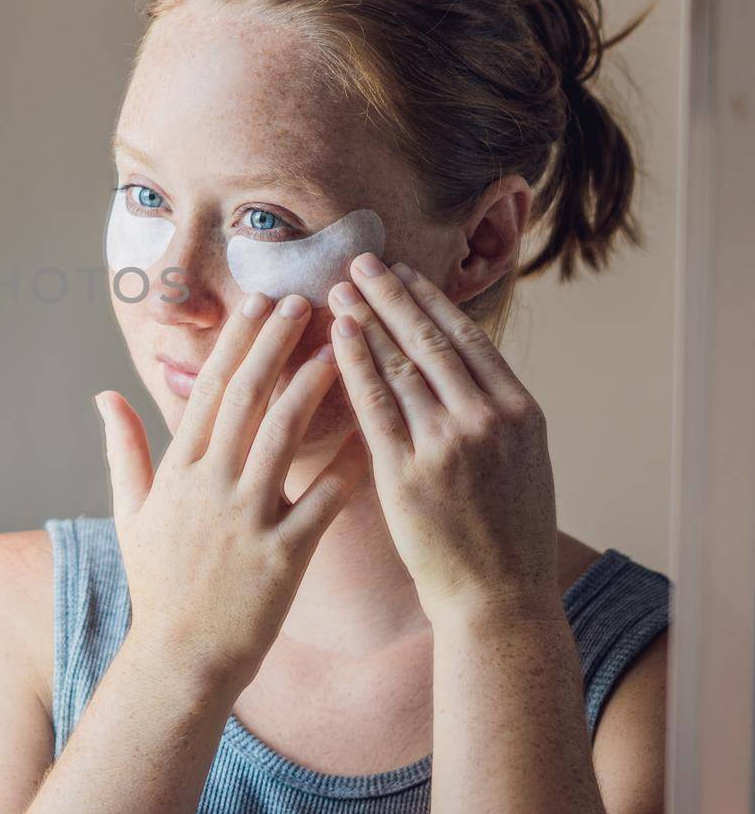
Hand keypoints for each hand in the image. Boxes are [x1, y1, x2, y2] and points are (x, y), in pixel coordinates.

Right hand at [98, 292, 367, 689]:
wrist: (181, 657)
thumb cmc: (158, 583)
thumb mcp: (130, 513)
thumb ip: (124, 448)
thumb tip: (105, 395)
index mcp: (178, 471)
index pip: (209, 390)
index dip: (236, 341)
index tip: (258, 301)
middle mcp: (210, 485)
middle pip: (248, 397)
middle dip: (276, 343)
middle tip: (304, 301)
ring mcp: (247, 519)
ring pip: (285, 435)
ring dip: (314, 385)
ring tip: (340, 347)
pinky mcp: (284, 554)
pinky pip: (324, 499)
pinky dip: (350, 463)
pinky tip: (376, 430)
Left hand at [328, 256, 558, 622]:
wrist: (499, 599)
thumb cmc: (508, 533)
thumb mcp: (523, 461)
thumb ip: (494, 411)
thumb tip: (460, 363)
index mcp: (521, 412)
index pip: (469, 338)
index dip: (430, 300)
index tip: (404, 271)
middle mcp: (487, 420)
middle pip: (431, 340)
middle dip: (392, 295)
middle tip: (360, 260)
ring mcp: (446, 445)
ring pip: (399, 366)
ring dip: (365, 320)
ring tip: (338, 289)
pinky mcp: (406, 472)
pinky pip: (373, 405)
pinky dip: (353, 364)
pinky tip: (335, 336)